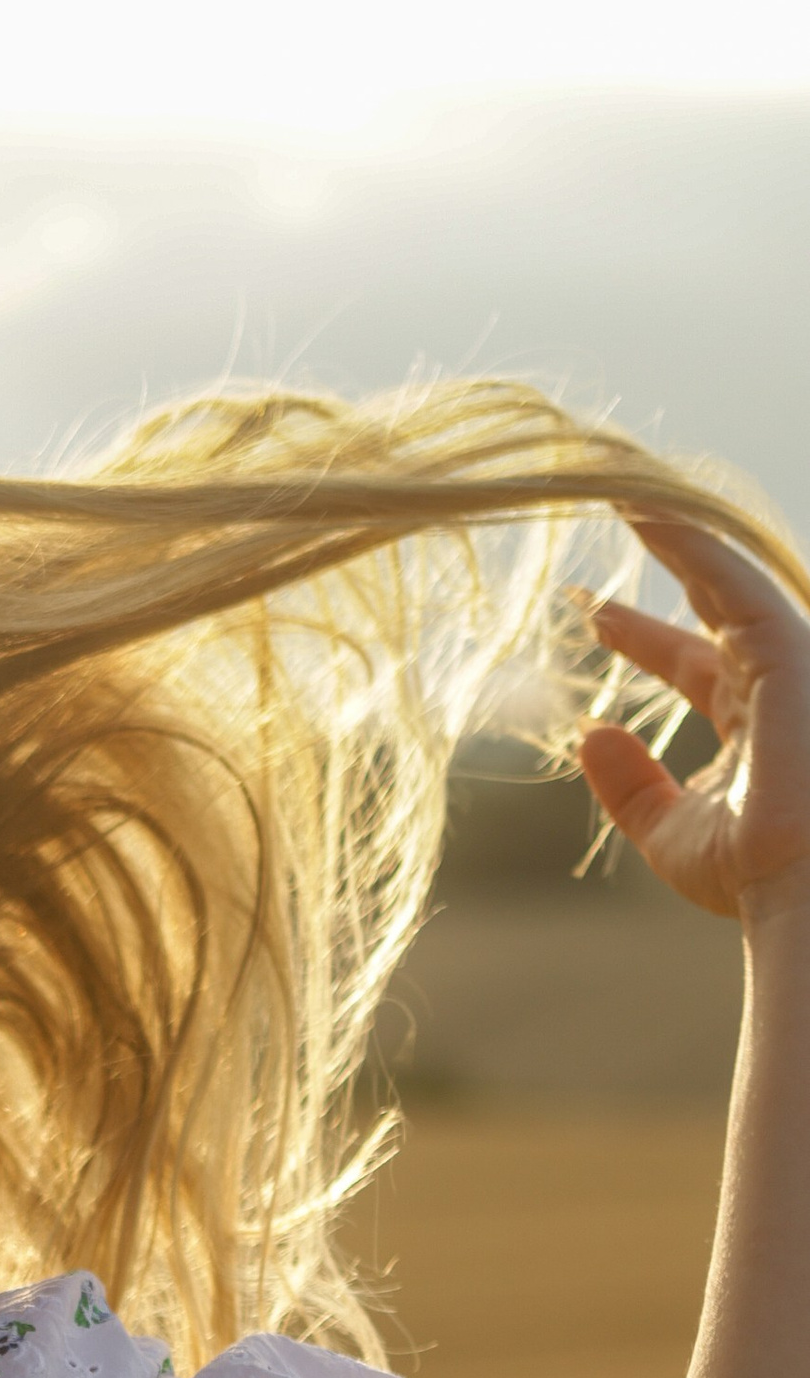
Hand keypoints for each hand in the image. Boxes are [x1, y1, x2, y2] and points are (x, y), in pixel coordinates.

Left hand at [578, 508, 809, 932]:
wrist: (803, 887)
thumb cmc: (751, 873)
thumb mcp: (669, 831)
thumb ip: (629, 785)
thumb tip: (589, 732)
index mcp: (751, 725)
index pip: (691, 661)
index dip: (640, 635)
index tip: (591, 616)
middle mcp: (774, 684)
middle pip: (710, 608)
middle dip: (662, 568)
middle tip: (607, 527)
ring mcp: (788, 662)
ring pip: (725, 580)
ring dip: (677, 534)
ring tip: (625, 490)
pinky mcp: (789, 649)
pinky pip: (735, 581)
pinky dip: (694, 546)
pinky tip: (650, 512)